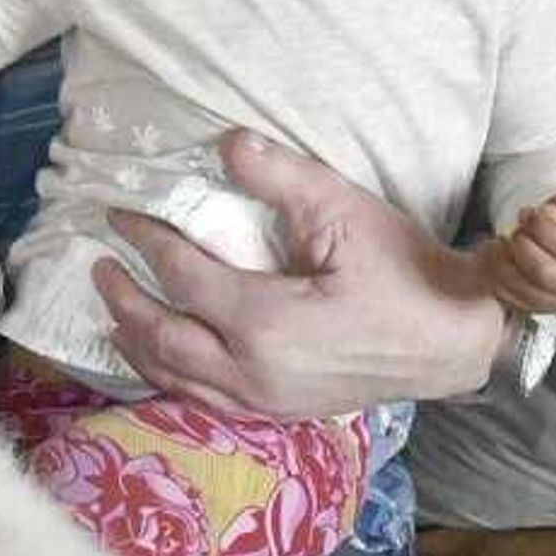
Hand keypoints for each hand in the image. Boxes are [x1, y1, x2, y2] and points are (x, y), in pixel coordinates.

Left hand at [96, 131, 510, 418]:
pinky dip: (170, 376)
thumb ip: (280, 177)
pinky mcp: (282, 413)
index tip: (119, 213)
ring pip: (177, 378)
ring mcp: (267, 402)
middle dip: (124, 298)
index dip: (145, 242)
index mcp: (266, 324)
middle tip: (98, 264)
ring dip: (137, 342)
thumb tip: (225, 143)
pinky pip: (205, 400)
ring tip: (112, 308)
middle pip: (163, 338)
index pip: (182, 278)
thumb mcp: (344, 210)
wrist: (457, 339)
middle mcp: (256, 373)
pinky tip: (158, 356)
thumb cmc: (406, 272)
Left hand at [480, 196, 555, 320]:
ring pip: (522, 287)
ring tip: (504, 242)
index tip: (529, 213)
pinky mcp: (534, 309)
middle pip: (542, 271)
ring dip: (503, 260)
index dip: (541, 227)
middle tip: (516, 231)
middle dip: (521, 246)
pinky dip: (496, 275)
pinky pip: (508, 297)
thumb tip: (545, 213)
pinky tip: (500, 257)